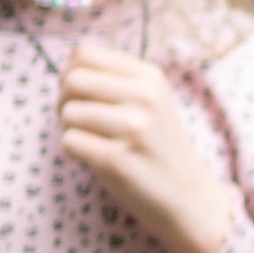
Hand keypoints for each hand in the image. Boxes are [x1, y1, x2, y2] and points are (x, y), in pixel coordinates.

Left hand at [57, 42, 236, 252]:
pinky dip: (75, 152)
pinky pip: (69, 142)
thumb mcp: (151, 102)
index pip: (84, 55)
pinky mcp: (117, 160)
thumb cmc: (159, 147)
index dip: (69, 73)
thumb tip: (68, 68)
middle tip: (78, 120)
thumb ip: (115, 80)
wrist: (189, 197)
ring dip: (70, 129)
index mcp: (150, 77)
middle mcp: (144, 98)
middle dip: (63, 100)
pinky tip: (96, 159)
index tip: (78, 94)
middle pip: (71, 81)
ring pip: (68, 113)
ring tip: (93, 141)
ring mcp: (132, 129)